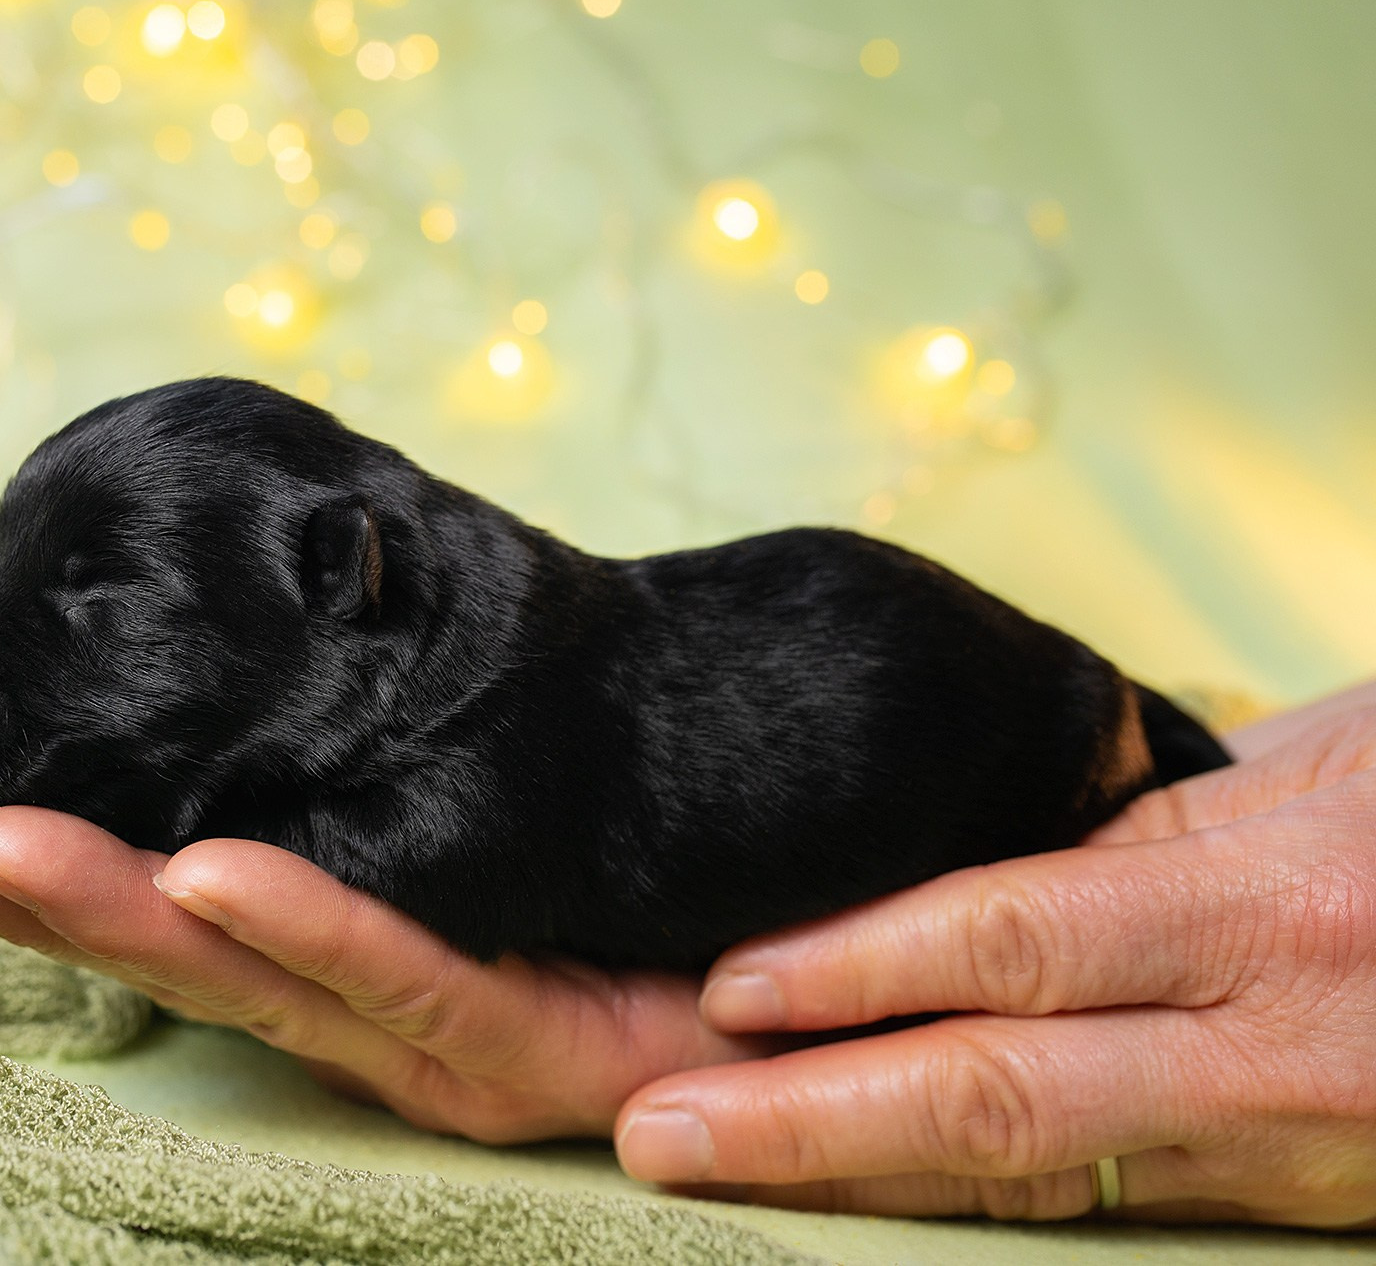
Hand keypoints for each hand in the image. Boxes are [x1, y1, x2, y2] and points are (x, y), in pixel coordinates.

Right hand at [0, 802, 762, 1142]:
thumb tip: (296, 673)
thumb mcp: (498, 827)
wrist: (827, 987)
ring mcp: (435, 1042)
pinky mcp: (523, 1047)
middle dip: (36, 894)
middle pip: (174, 950)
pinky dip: (297, 924)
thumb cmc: (648, 898)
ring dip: (114, 907)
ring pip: (248, 976)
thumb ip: (397, 783)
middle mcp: (362, 1014)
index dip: (58, 864)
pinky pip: (401, 974)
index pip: (176, 905)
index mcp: (342, 960)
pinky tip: (205, 870)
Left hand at [614, 685, 1375, 1224]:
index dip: (860, 968)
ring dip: (855, 1180)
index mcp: (1269, 909)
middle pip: (997, 1098)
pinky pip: (1094, 1201)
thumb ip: (1156, 818)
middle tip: (660, 1129)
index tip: (727, 987)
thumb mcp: (1328, 765)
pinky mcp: (1284, 1204)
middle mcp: (1266, 1048)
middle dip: (810, 1125)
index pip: (1018, 940)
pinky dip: (959, 1198)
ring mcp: (1276, 1146)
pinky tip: (852, 1192)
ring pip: (1028, 1178)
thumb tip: (993, 843)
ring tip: (712, 1171)